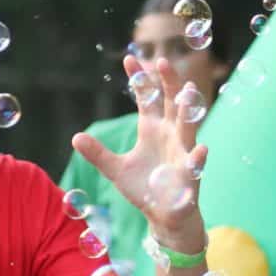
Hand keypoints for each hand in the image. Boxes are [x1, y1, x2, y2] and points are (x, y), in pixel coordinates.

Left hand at [72, 55, 209, 248]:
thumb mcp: (115, 170)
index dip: (140, 79)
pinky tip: (201, 150)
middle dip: (167, 83)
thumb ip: (98, 153)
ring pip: (187, 128)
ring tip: (188, 92)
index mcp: (153, 130)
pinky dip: (198, 158)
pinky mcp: (190, 178)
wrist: (165, 217)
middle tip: (161, 61)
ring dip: (188, 111)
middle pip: (171, 103)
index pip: (147, 98)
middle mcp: (170, 136)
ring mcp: (182, 154)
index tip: (129, 59)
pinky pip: (195, 166)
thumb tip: (75, 137)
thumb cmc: (144, 189)